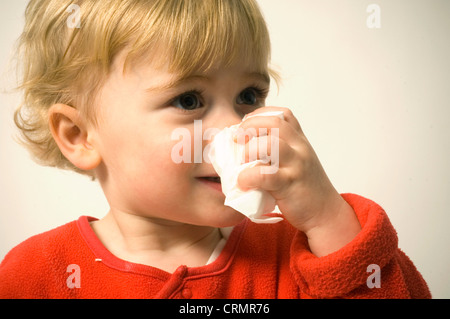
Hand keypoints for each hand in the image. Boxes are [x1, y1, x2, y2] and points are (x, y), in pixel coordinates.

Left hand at [237, 106, 360, 255]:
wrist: (325, 213)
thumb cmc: (305, 188)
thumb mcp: (297, 162)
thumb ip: (278, 151)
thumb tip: (244, 147)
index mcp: (300, 141)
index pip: (282, 115)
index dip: (259, 115)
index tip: (244, 124)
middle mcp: (300, 148)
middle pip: (274, 123)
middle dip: (250, 126)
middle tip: (236, 139)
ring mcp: (296, 165)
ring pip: (270, 144)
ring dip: (249, 150)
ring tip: (241, 161)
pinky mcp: (289, 185)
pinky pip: (264, 175)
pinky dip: (248, 176)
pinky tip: (243, 182)